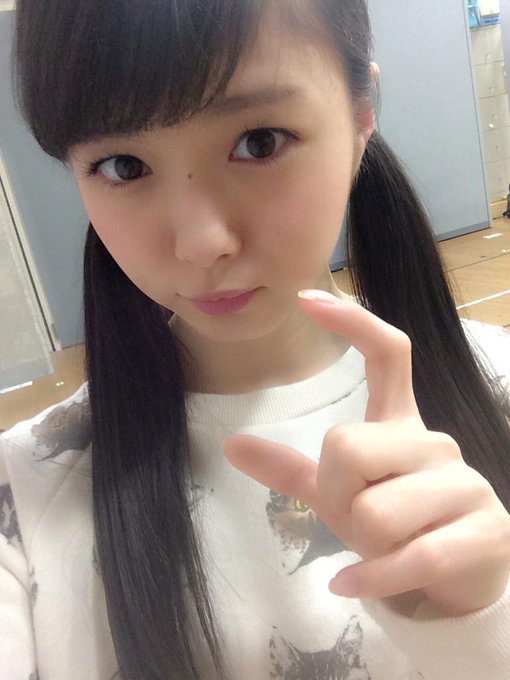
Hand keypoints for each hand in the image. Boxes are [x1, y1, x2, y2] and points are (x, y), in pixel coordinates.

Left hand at [224, 289, 509, 616]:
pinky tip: (351, 585)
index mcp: (401, 424)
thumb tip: (232, 445)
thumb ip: (293, 470)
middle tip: (355, 518)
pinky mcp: (486, 531)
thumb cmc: (397, 525)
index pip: (388, 353)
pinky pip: (411, 556)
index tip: (306, 298)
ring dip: (362, 541)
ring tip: (383, 548)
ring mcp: (466, 485)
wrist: (465, 573)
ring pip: (375, 509)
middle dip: (335, 494)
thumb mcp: (341, 495)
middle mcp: (435, 442)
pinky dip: (372, 578)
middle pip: (348, 445)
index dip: (352, 322)